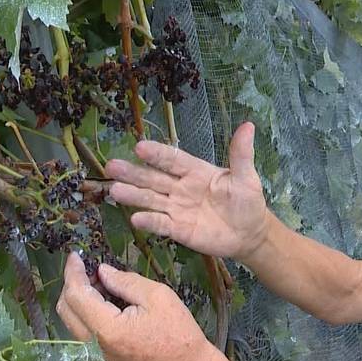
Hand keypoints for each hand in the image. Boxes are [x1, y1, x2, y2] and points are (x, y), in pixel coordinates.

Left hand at [56, 252, 222, 360]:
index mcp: (108, 329)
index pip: (76, 295)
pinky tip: (108, 305)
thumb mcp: (158, 296)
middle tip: (94, 271)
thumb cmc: (179, 332)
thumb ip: (126, 281)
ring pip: (71, 322)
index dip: (73, 272)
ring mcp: (96, 357)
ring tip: (104, 286)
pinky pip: (83, 333)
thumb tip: (102, 271)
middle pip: (65, 310)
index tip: (75, 255)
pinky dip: (87, 314)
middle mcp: (94, 346)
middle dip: (74, 284)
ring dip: (80, 300)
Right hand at [106, 122, 268, 259]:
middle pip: (153, 178)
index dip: (157, 154)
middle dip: (133, 173)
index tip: (139, 147)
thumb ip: (241, 154)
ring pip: (151, 200)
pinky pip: (161, 224)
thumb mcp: (246, 177)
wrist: (250, 234)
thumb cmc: (247, 201)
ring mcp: (177, 209)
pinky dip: (149, 222)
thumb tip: (249, 125)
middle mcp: (180, 188)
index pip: (172, 160)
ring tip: (115, 190)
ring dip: (134, 195)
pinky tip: (135, 219)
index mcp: (195, 171)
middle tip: (111, 166)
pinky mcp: (178, 230)